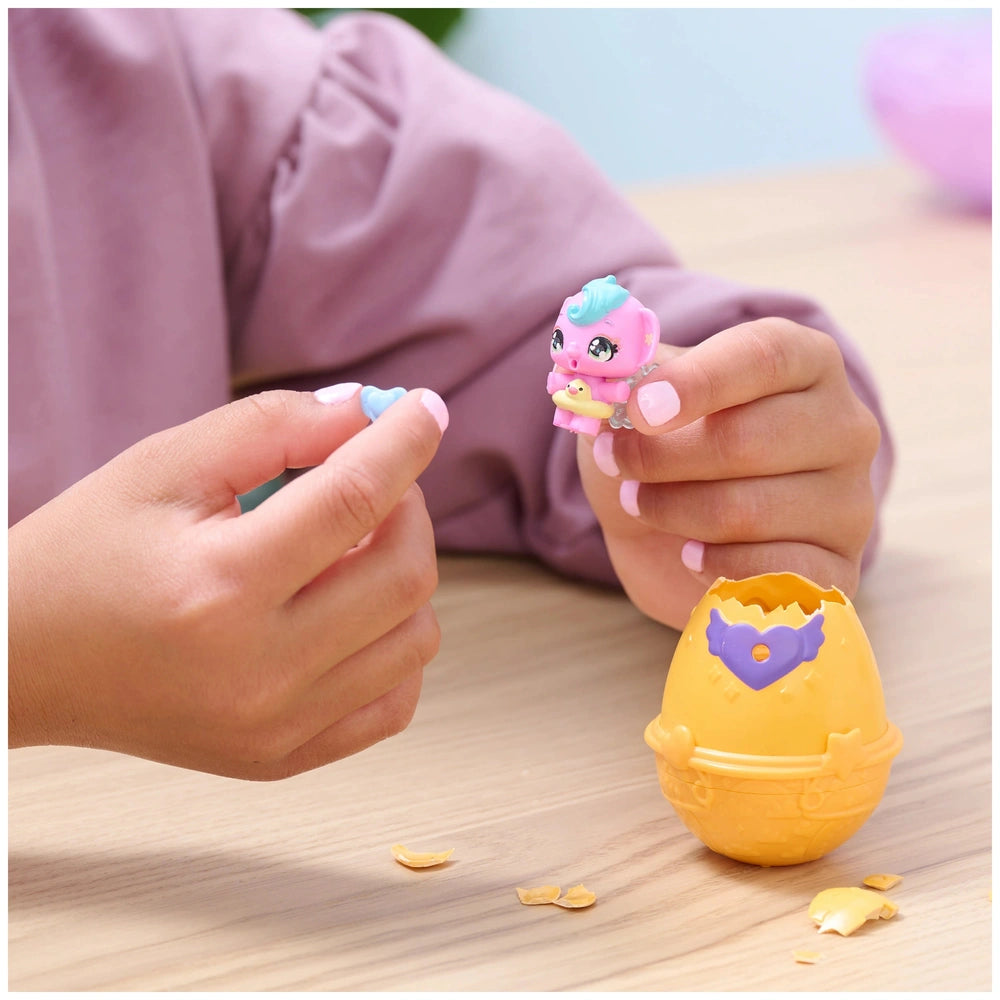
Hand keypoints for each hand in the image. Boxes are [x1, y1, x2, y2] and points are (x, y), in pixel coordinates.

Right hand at [8, 386, 448, 778]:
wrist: (26, 662)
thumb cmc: (87, 553)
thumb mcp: (163, 466)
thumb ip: (272, 428)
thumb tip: (366, 415)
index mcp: (220, 586)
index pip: (354, 501)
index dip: (402, 444)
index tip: (424, 409)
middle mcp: (259, 671)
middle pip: (405, 575)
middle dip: (410, 508)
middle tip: (372, 481)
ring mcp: (277, 727)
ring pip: (416, 639)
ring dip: (405, 575)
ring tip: (350, 549)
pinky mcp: (283, 757)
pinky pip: (393, 701)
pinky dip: (394, 644)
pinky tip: (351, 611)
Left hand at [577, 318, 880, 629]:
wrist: (668, 535)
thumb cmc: (661, 451)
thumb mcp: (635, 402)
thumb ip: (626, 375)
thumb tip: (603, 360)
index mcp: (804, 362)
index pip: (765, 355)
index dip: (698, 381)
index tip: (639, 407)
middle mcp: (843, 425)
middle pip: (750, 440)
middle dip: (663, 458)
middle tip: (618, 461)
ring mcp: (850, 500)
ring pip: (751, 511)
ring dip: (674, 510)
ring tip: (641, 504)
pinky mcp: (839, 566)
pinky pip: (777, 570)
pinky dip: (717, 565)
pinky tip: (690, 554)